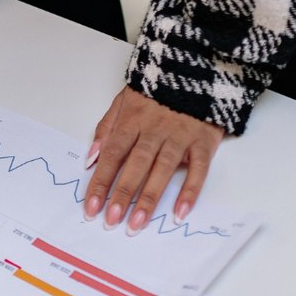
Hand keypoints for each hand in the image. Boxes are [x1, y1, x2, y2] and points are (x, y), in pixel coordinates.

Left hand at [83, 87, 223, 230]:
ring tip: (137, 224)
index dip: (100, 182)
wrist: (199, 71)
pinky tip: (179, 213)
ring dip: (149, 199)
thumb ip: (107, 128)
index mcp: (133, 120)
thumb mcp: (124, 99)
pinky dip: (190, 192)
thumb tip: (91, 159)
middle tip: (111, 221)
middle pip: (135, 165)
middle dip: (122, 194)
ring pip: (162, 170)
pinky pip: (198, 170)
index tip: (91, 207)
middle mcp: (155, 130)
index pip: (113, 155)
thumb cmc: (156, 90)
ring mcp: (181, 137)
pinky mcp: (204, 142)